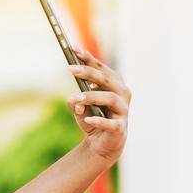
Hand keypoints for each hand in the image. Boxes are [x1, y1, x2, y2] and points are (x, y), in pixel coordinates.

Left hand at [66, 48, 130, 164]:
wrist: (102, 143)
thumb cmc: (92, 118)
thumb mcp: (79, 108)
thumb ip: (74, 102)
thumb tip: (75, 101)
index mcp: (113, 84)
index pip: (101, 68)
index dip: (88, 58)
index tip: (73, 48)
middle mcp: (121, 93)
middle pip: (106, 79)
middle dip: (88, 72)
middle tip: (70, 69)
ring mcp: (123, 110)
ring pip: (110, 98)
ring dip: (92, 97)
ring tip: (76, 98)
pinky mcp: (120, 127)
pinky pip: (111, 123)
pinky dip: (99, 121)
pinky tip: (87, 120)